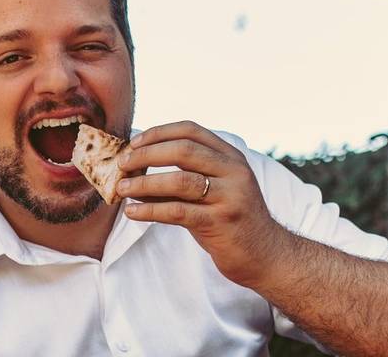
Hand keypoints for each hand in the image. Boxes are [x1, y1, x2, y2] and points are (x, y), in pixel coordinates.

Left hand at [116, 121, 289, 286]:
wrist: (265, 256)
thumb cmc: (228, 219)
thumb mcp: (211, 190)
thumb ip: (181, 175)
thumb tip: (133, 169)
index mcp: (230, 157)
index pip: (191, 130)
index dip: (159, 132)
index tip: (134, 142)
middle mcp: (234, 171)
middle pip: (183, 150)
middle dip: (146, 155)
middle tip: (122, 164)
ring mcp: (230, 196)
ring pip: (179, 181)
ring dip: (143, 183)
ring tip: (121, 188)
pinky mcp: (221, 223)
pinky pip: (177, 211)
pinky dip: (149, 210)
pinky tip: (132, 212)